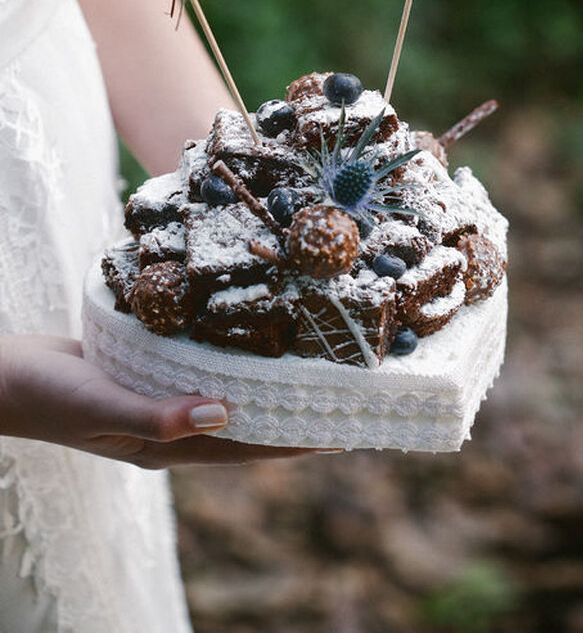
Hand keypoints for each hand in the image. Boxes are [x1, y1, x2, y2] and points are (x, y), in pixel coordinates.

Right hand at [0, 334, 310, 467]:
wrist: (2, 376)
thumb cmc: (47, 395)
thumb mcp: (101, 405)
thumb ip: (158, 415)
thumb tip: (224, 414)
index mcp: (163, 446)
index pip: (242, 448)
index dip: (291, 443)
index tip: (340, 432)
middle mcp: (167, 427)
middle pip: (242, 426)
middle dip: (288, 417)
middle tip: (337, 398)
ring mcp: (155, 402)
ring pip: (223, 397)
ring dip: (262, 389)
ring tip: (305, 371)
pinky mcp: (144, 374)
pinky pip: (196, 372)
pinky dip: (226, 363)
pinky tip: (244, 343)